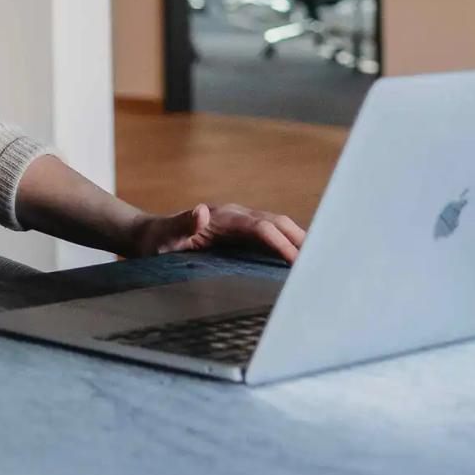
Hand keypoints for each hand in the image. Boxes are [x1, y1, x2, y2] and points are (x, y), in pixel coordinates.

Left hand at [128, 202, 306, 262]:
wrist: (150, 235)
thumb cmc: (157, 240)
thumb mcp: (164, 236)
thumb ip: (181, 225)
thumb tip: (201, 211)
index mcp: (222, 217)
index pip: (260, 228)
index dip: (280, 243)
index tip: (297, 262)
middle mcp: (236, 216)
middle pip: (277, 223)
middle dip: (300, 239)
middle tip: (323, 263)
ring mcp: (240, 223)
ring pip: (278, 228)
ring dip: (299, 241)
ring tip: (323, 264)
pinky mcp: (241, 233)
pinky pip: (271, 237)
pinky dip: (289, 245)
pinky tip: (302, 262)